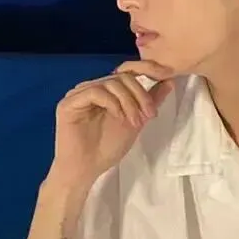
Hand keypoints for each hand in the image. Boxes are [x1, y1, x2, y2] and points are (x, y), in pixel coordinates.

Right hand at [48, 59, 174, 185]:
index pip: (128, 72)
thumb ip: (150, 101)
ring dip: (129, 102)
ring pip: (111, 83)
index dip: (147, 70)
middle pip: (122, 77)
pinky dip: (112, 103)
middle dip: (140, 95)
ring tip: (135, 122)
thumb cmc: (108, 148)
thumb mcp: (137, 121)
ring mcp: (79, 94)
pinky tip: (119, 117)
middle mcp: (93, 88)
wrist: (87, 169)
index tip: (166, 75)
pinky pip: (95, 92)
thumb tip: (169, 81)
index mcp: (107, 91)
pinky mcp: (69, 103)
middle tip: (148, 115)